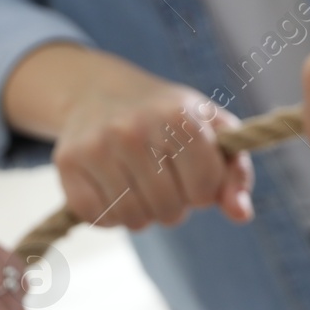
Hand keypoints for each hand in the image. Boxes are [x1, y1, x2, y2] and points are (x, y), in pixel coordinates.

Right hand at [48, 51, 252, 229]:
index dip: (203, 189)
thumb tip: (241, 215)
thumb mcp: (211, 132)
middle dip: (173, 205)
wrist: (100, 91)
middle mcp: (135, 128)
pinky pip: (98, 218)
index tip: (193, 171)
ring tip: (140, 186)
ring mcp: (97, 146)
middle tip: (164, 181)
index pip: (205, 190)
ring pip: (133, 219)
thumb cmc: (168, 118)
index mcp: (179, 116)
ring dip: (142, 214)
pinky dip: (110, 216)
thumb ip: (235, 173)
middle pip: (169, 210)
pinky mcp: (68, 162)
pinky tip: (113, 190)